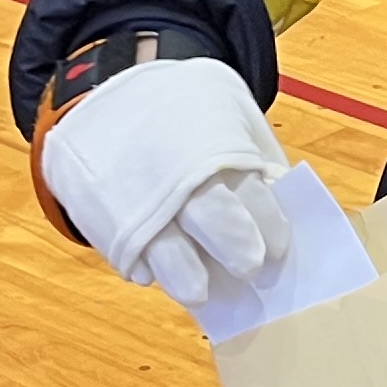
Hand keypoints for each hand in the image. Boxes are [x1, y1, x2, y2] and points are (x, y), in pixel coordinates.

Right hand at [38, 56, 294, 308]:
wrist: (110, 94)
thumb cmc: (187, 113)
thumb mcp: (227, 112)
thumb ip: (255, 155)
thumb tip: (280, 203)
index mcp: (215, 146)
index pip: (253, 194)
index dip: (270, 227)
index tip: (277, 251)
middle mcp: (178, 173)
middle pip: (213, 216)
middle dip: (237, 248)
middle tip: (249, 268)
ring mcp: (138, 196)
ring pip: (163, 245)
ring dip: (184, 274)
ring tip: (199, 292)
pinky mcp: (106, 216)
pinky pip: (125, 249)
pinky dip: (142, 262)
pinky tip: (153, 270)